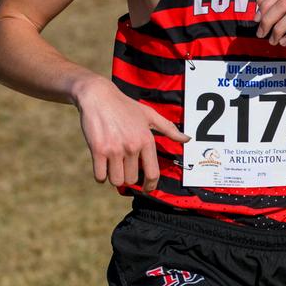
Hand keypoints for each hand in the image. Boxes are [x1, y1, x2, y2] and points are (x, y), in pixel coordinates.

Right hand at [73, 76, 188, 192]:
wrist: (98, 96)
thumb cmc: (125, 106)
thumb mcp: (149, 115)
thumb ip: (169, 129)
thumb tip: (187, 139)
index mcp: (146, 140)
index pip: (152, 173)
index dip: (150, 186)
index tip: (146, 189)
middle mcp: (132, 146)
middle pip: (131, 179)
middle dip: (127, 177)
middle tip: (123, 167)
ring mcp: (115, 149)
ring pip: (116, 180)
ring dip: (114, 178)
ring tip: (112, 166)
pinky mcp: (98, 150)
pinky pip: (100, 176)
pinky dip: (101, 176)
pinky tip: (102, 166)